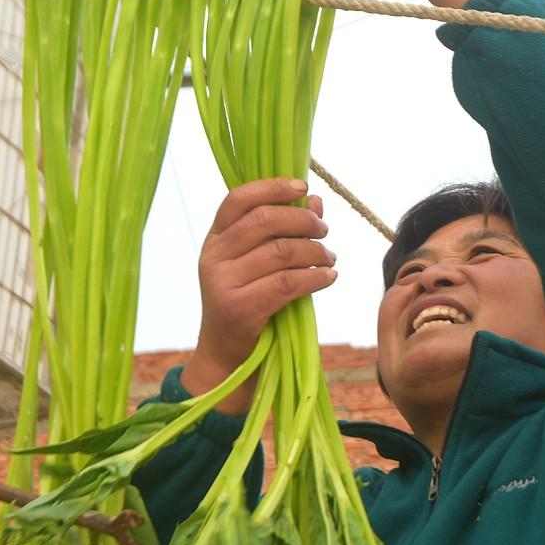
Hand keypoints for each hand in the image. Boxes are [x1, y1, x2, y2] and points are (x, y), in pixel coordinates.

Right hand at [181, 178, 335, 413]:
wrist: (227, 357)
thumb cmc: (249, 304)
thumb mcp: (257, 264)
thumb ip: (282, 231)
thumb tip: (315, 200)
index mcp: (214, 239)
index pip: (238, 198)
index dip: (273, 186)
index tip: (304, 187)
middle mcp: (213, 256)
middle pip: (266, 220)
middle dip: (304, 222)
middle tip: (325, 232)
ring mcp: (223, 282)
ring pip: (282, 251)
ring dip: (316, 252)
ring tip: (330, 259)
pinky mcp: (240, 307)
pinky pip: (289, 282)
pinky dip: (317, 277)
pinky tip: (329, 277)